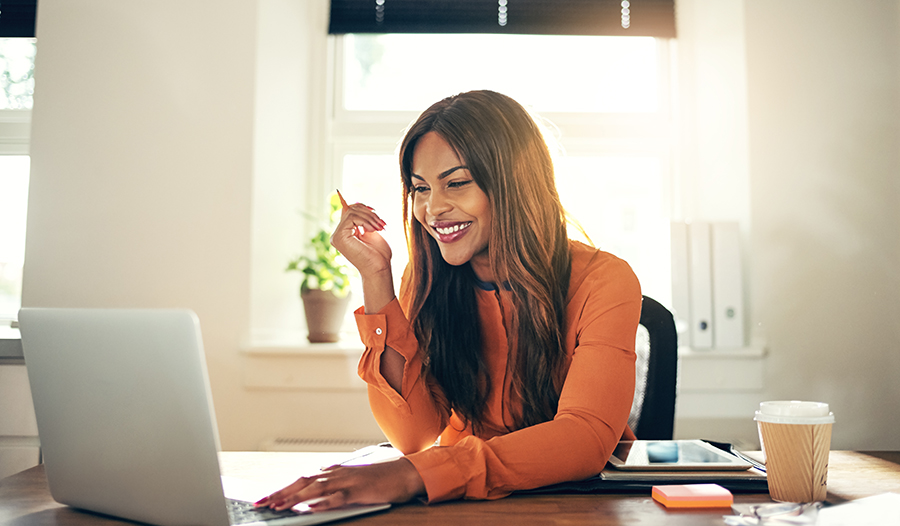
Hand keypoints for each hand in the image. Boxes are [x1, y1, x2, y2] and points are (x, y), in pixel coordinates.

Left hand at [255, 458, 424, 511]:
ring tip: (279, 506)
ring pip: (316, 489)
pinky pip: (338, 497)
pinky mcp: (360, 491)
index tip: (265, 499)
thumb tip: (315, 488)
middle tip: (262, 503)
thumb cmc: (380, 478)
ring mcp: (348, 481)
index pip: (302, 479)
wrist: (406, 473)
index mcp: (334, 472)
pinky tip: (311, 507)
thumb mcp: (353, 480)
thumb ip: (334, 483)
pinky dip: (324, 502)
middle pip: (303, 482)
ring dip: (295, 498)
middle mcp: (337, 474)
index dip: (282, 489)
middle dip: (280, 493)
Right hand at [330, 198, 391, 278]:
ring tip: (380, 227)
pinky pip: (351, 218)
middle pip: (350, 209)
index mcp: (345, 233)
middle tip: (381, 224)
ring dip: (370, 217)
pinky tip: (372, 230)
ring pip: (352, 212)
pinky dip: (365, 221)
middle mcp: (338, 234)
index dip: (362, 207)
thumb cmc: (379, 254)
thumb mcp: (372, 231)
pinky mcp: (339, 237)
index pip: (349, 210)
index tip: (375, 212)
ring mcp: (337, 236)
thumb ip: (363, 219)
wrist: (379, 269)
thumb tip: (356, 203)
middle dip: (369, 213)